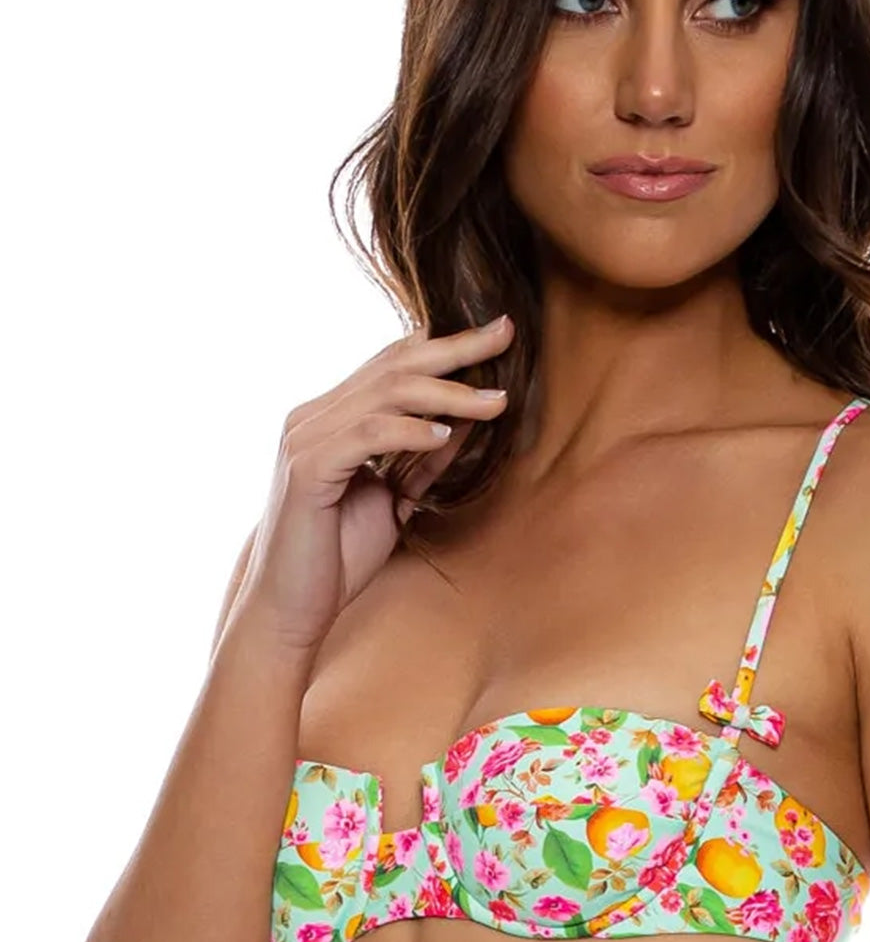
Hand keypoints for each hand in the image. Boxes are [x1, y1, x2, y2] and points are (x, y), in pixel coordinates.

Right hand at [234, 313, 514, 652]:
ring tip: (495, 400)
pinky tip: (445, 435)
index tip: (498, 334)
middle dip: (456, 348)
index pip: (393, 362)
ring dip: (448, 393)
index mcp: (332, 417)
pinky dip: (409, 430)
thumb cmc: (339, 556)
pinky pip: (367, 435)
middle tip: (505, 334)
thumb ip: (424, 459)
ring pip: (385, 393)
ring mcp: (305, 438)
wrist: (291, 608)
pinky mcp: (307, 468)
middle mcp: (314, 417)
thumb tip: (470, 421)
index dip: (446, 344)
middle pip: (394, 364)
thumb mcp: (395, 498)